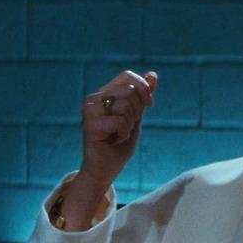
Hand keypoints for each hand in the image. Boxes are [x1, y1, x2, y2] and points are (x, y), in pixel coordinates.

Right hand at [78, 70, 156, 189]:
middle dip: (137, 111)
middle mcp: (93, 99)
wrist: (105, 169)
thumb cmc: (118, 144)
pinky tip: (114, 140)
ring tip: (118, 134)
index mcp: (103, 93)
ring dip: (130, 124)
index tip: (149, 103)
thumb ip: (141, 96)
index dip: (143, 88)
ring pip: (126, 106)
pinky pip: (120, 122)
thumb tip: (152, 74)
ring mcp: (89, 111)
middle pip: (130, 91)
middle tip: (126, 126)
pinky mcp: (90, 125)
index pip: (127, 75)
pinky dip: (124, 134)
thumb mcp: (135, 116)